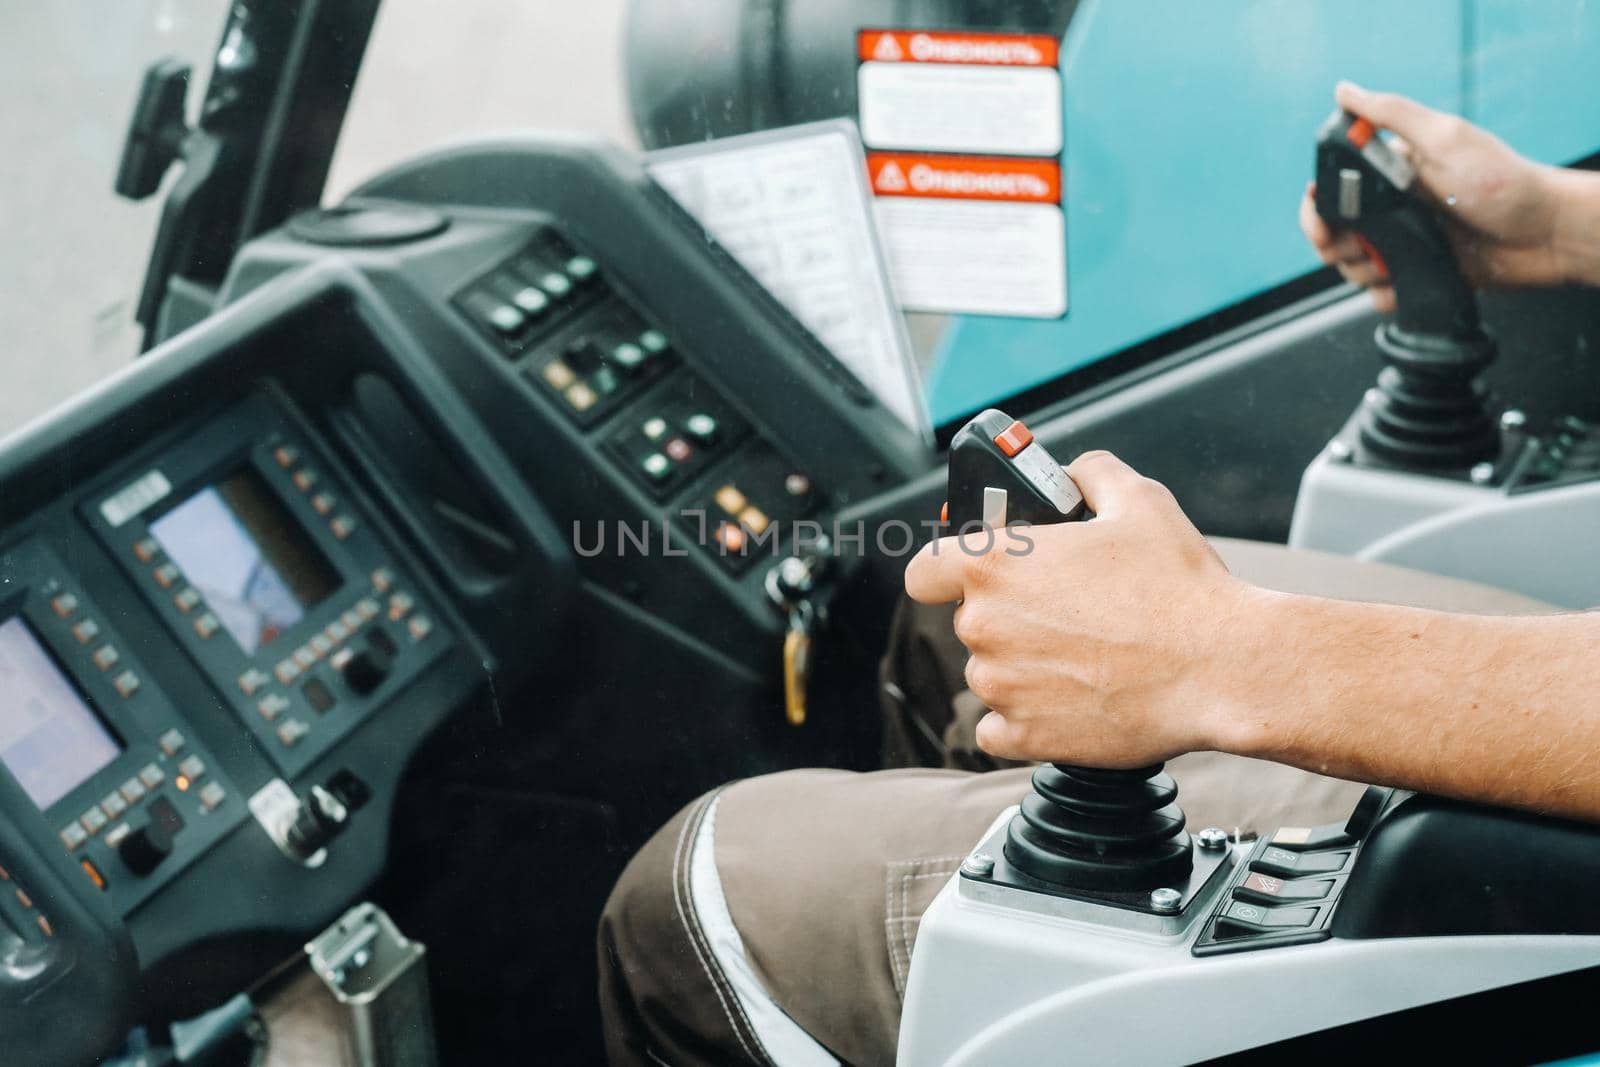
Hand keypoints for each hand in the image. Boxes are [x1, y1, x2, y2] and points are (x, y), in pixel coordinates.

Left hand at [903, 451, 1258, 766]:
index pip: (923, 571)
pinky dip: (1025, 719)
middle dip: (1009, 616)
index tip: (972, 575)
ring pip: (989, 673)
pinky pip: (998, 729)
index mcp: (995, 565)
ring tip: (1083, 656)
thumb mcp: (1138, 499)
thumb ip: (1090, 473)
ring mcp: (1000, 686)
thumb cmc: (1180, 588)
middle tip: (1067, 613)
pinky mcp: (1023, 736)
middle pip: (970, 621)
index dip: (946, 571)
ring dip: (1021, 667)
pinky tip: (1067, 699)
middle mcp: (985, 626)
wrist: (1221, 667)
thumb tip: (1074, 472)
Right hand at [1298, 81, 1568, 312]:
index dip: (1316, 209)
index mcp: (1390, 173)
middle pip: (1333, 234)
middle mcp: (1392, 208)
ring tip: (1393, 263)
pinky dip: (1385, 295)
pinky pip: (1381, 294)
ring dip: (1362, 272)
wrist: (1544, 234)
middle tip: (1358, 246)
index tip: (1322, 218)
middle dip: (1334, 245)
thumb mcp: (1444, 139)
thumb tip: (1344, 92)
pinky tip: (1404, 283)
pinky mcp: (1417, 272)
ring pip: (1352, 267)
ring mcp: (1404, 242)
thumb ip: (1391, 114)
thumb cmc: (1503, 181)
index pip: (1332, 191)